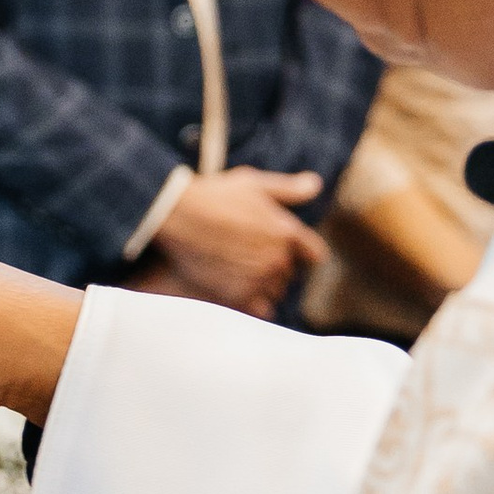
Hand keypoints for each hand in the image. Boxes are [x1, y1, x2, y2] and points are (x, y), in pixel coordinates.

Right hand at [151, 166, 325, 313]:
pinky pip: (260, 309)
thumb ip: (288, 189)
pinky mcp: (240, 296)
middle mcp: (278, 258)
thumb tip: (316, 185)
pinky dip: (253, 303)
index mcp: (287, 232)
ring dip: (265, 285)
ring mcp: (260, 279)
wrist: (177, 215)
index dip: (303, 252)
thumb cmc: (214, 195)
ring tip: (242, 273)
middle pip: (290, 273)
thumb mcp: (253, 184)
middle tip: (251, 256)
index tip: (289, 251)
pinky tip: (238, 290)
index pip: (313, 253)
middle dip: (277, 266)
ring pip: (275, 291)